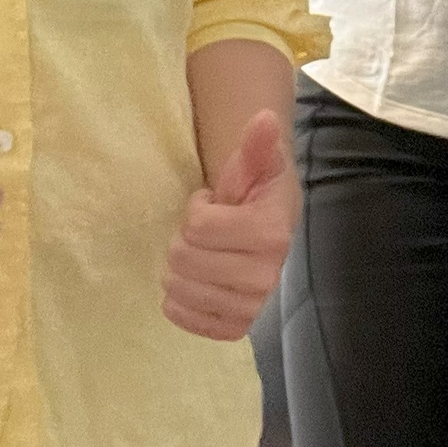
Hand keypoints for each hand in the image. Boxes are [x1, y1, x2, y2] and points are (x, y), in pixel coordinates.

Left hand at [163, 108, 298, 340]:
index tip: (216, 206)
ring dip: (180, 267)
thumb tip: (265, 118)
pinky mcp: (234, 328)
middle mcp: (265, 277)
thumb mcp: (254, 164)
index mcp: (271, 234)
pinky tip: (195, 282)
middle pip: (182, 258)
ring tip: (203, 254)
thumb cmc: (253, 194)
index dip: (197, 210)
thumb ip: (256, 144)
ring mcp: (250, 307)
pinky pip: (181, 316)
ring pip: (177, 288)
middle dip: (185, 239)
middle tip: (205, 233)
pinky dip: (178, 299)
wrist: (267, 229)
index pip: (197, 226)